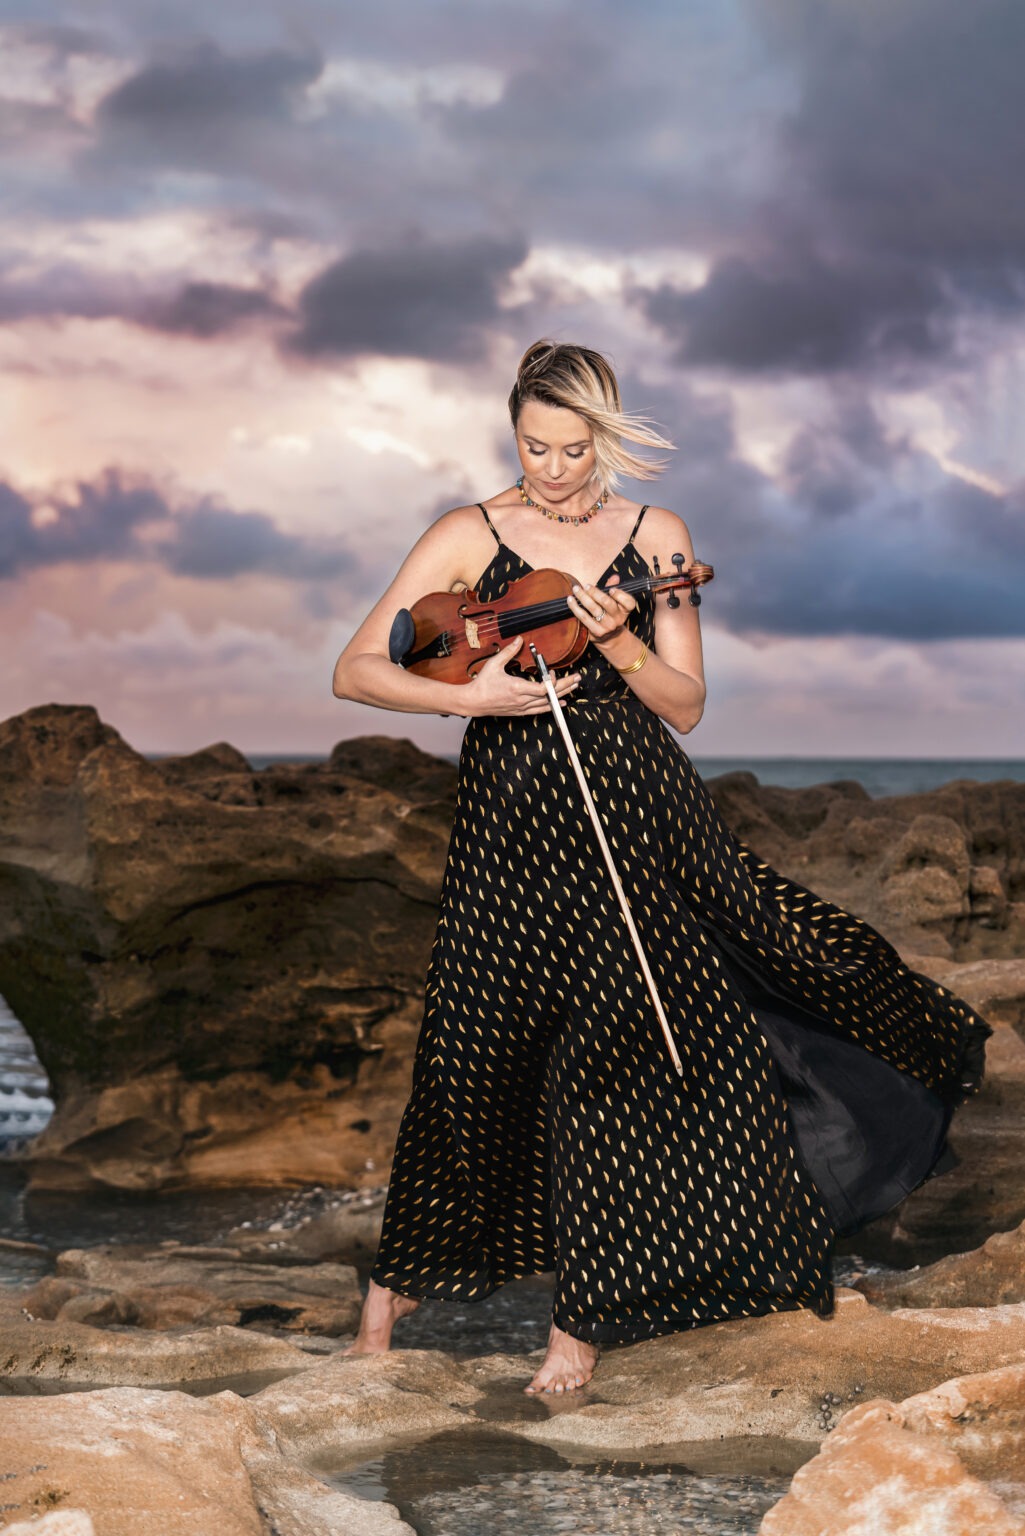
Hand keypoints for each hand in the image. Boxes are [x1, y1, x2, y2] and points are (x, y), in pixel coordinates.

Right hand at [463, 635, 580, 715]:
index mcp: (517, 688)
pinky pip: (540, 710)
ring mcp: (522, 708)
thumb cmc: (482, 684)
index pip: (543, 689)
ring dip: (562, 695)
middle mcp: (522, 700)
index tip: (555, 671)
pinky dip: (552, 706)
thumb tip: (520, 639)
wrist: (473, 702)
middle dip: (566, 686)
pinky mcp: (520, 712)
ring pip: (548, 704)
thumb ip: (508, 652)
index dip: (554, 681)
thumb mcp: (494, 664)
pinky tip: (561, 703)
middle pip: (550, 696)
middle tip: (578, 678)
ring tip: (573, 687)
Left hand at [567, 573, 635, 646]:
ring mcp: (607, 626)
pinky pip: (584, 618)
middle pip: (607, 603)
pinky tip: (570, 600)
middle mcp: (618, 619)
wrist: (609, 637)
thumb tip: (615, 577)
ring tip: (576, 589)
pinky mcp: (596, 632)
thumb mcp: (616, 603)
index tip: (611, 589)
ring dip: (583, 597)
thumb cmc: (610, 614)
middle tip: (586, 586)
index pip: (629, 602)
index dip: (620, 594)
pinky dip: (575, 608)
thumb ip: (615, 589)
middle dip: (595, 592)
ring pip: (594, 609)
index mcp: (625, 610)